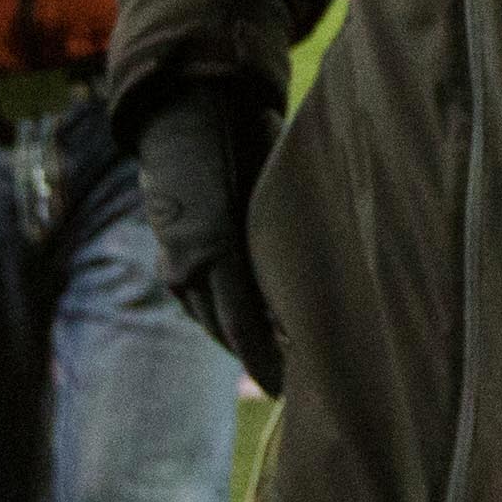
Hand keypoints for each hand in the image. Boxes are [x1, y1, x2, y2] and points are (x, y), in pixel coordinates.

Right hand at [133, 88, 286, 394]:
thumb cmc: (241, 139)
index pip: (242, 324)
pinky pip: (199, 302)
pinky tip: (252, 328)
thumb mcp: (272, 178)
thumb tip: (328, 264)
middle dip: (259, 357)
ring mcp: (174, 262)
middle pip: (226, 330)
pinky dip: (225, 318)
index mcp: (214, 247)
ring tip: (281, 363)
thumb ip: (288, 227)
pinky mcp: (173, 257)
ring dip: (241, 340)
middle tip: (299, 384)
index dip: (265, 360)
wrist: (185, 113)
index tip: (289, 388)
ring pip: (211, 319)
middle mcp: (188, 264)